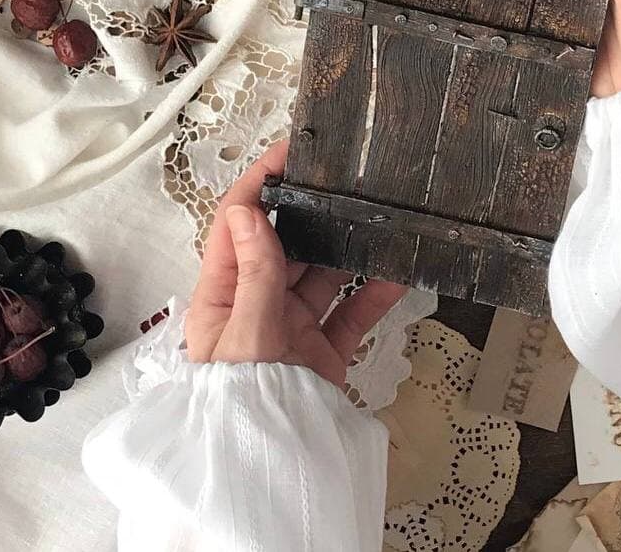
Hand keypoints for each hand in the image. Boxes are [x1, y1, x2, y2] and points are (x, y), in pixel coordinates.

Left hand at [185, 141, 405, 387]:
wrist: (262, 468)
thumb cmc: (236, 406)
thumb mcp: (243, 336)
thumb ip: (253, 275)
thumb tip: (247, 211)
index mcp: (222, 293)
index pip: (238, 223)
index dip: (261, 183)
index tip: (291, 152)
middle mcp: (257, 303)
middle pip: (286, 242)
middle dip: (314, 211)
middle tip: (346, 179)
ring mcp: (292, 325)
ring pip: (324, 272)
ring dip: (349, 249)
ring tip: (377, 219)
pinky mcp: (323, 350)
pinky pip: (352, 312)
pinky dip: (375, 292)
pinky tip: (398, 272)